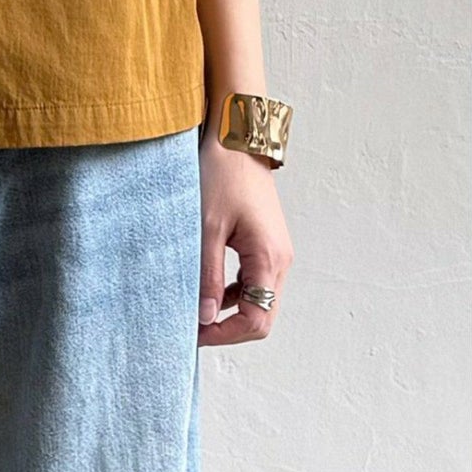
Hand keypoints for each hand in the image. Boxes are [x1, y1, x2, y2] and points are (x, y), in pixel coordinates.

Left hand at [197, 132, 293, 345]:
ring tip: (194, 311)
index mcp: (269, 258)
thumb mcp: (207, 227)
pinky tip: (207, 288)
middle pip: (261, 314)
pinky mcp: (264, 242)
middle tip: (191, 328)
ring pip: (257, 298)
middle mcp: (280, 260)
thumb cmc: (221, 175)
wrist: (236, 137)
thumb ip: (206, 274)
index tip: (194, 334)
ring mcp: (275, 251)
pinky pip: (252, 279)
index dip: (225, 334)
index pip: (257, 320)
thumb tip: (204, 317)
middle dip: (227, 328)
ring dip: (228, 310)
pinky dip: (232, 291)